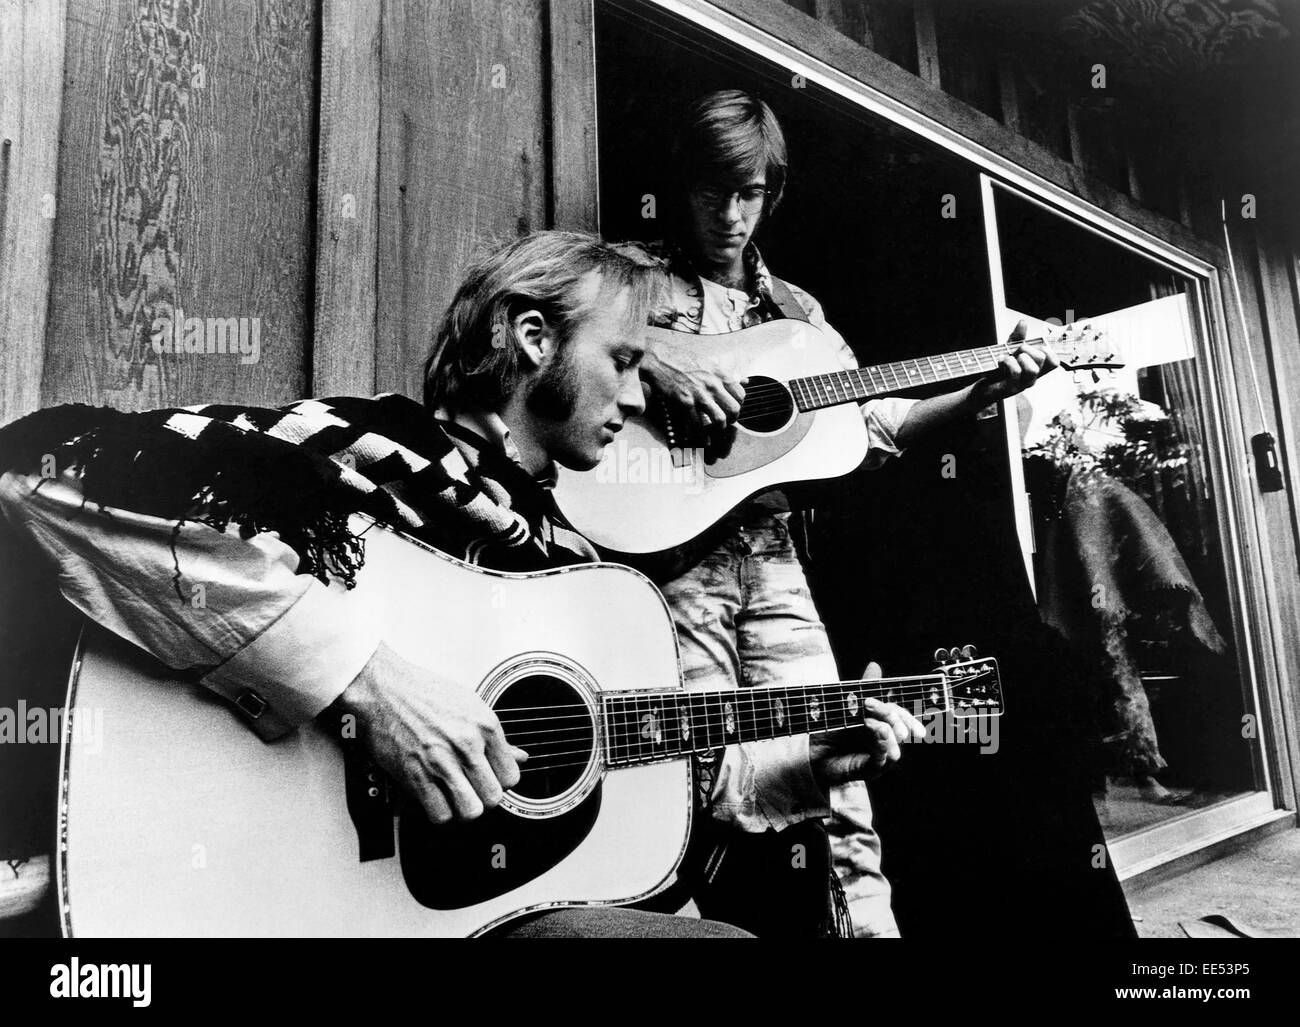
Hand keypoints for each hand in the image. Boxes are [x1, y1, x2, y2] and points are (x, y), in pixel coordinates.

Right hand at [332, 641, 526, 823]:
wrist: (384, 689)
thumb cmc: (424, 693)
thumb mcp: (470, 705)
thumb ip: (496, 738)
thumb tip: (519, 757)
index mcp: (485, 725)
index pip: (511, 777)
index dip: (500, 783)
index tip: (489, 780)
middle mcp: (467, 744)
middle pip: (493, 797)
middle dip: (483, 798)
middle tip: (471, 790)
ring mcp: (442, 761)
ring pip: (471, 811)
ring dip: (463, 809)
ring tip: (455, 797)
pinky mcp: (415, 775)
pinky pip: (439, 814)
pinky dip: (438, 813)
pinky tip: (435, 798)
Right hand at [640, 331, 745, 437]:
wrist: (658, 358)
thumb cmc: (681, 359)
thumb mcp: (708, 362)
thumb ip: (725, 374)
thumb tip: (744, 380)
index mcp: (720, 374)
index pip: (740, 395)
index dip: (738, 405)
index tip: (731, 409)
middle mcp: (713, 384)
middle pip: (734, 409)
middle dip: (732, 420)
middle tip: (725, 423)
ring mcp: (699, 394)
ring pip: (719, 420)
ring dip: (718, 429)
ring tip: (714, 432)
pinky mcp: (685, 402)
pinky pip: (697, 425)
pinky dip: (700, 436)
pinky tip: (701, 440)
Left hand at [808, 661, 924, 792]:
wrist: (810, 754)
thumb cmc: (830, 729)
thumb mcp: (846, 705)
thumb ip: (863, 688)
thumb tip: (875, 665)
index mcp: (880, 722)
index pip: (899, 715)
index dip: (897, 710)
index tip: (873, 703)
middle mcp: (883, 740)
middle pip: (900, 729)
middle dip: (895, 720)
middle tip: (878, 711)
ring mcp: (878, 756)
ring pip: (895, 746)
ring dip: (889, 735)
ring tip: (877, 727)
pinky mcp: (870, 770)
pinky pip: (882, 761)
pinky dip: (882, 750)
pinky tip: (877, 741)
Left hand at [971, 319, 1059, 405]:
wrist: (981, 386)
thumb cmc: (998, 369)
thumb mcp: (1008, 350)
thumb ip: (1017, 337)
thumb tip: (1023, 322)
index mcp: (1036, 370)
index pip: (1054, 362)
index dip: (1048, 350)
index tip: (1032, 347)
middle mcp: (1032, 378)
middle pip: (1043, 359)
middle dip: (1028, 348)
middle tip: (1016, 350)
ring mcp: (1023, 384)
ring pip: (1033, 368)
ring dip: (1020, 357)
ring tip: (1009, 357)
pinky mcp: (1012, 388)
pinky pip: (1017, 372)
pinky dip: (1008, 362)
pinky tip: (1001, 360)